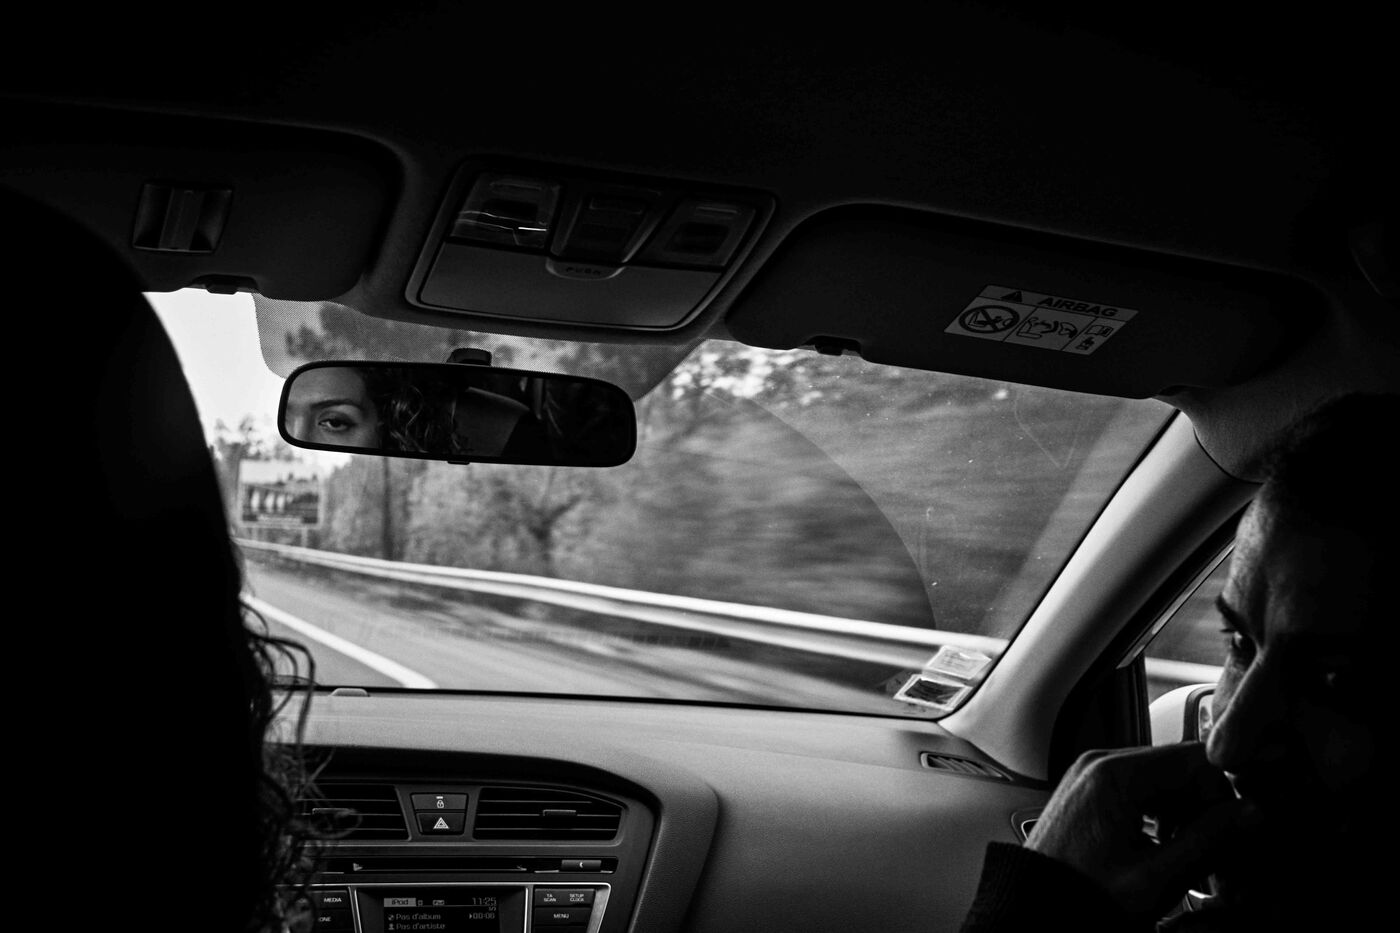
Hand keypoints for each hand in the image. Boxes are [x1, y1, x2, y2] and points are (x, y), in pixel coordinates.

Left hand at [1025, 742, 1254, 916]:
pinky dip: (1160, 818)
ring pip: (1161, 782)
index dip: (1225, 793)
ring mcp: (1091, 776)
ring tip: (1192, 860)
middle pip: (1177, 769)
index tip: (1238, 828)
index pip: (1194, 758)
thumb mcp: (1157, 876)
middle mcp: (1099, 764)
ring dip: (1184, 816)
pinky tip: (1166, 853)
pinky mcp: (1088, 794)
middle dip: (1204, 809)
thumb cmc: (1082, 900)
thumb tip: (1252, 814)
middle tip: (1220, 852)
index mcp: (1114, 774)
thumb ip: (1209, 840)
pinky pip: (1138, 792)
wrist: (1032, 914)